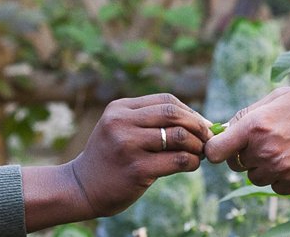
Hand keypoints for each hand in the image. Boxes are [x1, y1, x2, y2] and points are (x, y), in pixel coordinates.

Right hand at [22, 93, 211, 229]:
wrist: (81, 187)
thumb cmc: (109, 159)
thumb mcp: (120, 129)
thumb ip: (150, 121)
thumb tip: (200, 122)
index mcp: (119, 108)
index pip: (166, 100)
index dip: (190, 112)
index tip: (202, 125)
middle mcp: (121, 122)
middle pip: (173, 114)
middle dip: (197, 126)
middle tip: (208, 138)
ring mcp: (128, 146)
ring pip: (178, 136)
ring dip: (197, 145)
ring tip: (199, 153)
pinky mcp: (137, 169)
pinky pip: (177, 160)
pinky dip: (191, 162)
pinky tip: (191, 165)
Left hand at [203, 85, 289, 193]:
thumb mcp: (279, 97)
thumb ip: (248, 114)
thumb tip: (226, 130)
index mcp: (255, 126)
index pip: (216, 152)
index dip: (217, 150)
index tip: (224, 147)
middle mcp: (264, 150)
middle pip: (237, 165)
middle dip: (245, 155)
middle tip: (266, 141)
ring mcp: (282, 169)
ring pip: (257, 178)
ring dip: (264, 167)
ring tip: (286, 148)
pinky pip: (277, 187)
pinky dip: (282, 178)